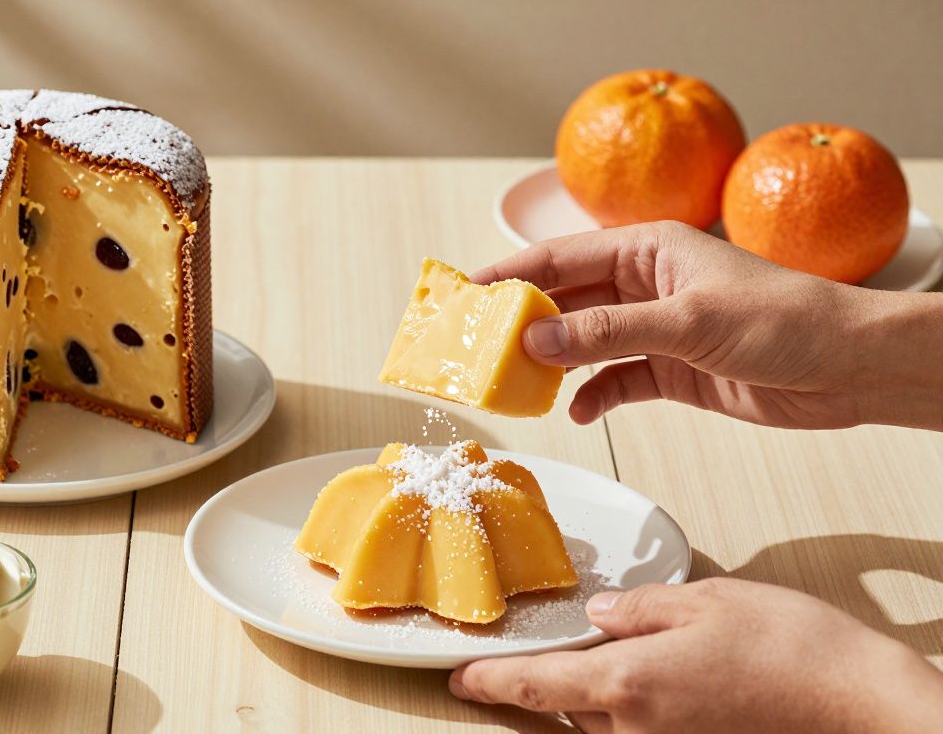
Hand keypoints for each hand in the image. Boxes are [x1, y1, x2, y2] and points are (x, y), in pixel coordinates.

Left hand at [449, 578, 942, 732]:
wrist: (862, 708)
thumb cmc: (793, 649)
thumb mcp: (705, 601)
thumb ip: (639, 609)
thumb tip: (599, 616)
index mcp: (629, 684)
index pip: (535, 687)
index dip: (490, 682)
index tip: (458, 678)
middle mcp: (637, 729)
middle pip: (569, 706)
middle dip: (563, 677)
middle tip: (571, 646)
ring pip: (604, 722)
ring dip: (601, 693)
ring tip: (632, 657)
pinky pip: (641, 731)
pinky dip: (634, 706)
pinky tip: (667, 680)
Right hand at [473, 221, 942, 429]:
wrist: (849, 368)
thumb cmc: (781, 321)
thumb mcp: (687, 321)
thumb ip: (607, 331)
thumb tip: (533, 342)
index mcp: (648, 249)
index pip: (561, 258)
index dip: (510, 275)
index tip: (463, 296)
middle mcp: (646, 285)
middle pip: (566, 301)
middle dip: (522, 325)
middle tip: (474, 350)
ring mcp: (657, 329)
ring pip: (585, 343)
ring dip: (552, 363)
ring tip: (512, 386)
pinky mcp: (672, 370)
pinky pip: (616, 381)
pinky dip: (593, 396)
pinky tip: (576, 413)